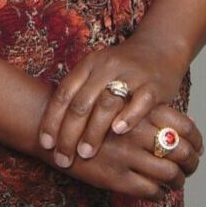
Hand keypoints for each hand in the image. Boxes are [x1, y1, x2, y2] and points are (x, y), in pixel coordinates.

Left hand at [37, 36, 188, 166]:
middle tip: (63, 158)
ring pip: (107, 103)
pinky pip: (140, 101)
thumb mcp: (96, 72)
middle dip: (69, 133)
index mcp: (89, 64)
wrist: (159, 48)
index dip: (52, 119)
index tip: (45, 144)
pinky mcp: (153, 85)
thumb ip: (79, 94)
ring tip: (85, 153)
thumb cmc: (121, 69)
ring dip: (94, 131)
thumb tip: (55, 130)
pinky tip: (119, 132)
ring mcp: (130, 75)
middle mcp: (106, 67)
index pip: (64, 93)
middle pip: (82, 102)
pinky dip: (128, 116)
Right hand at [44, 102, 202, 201]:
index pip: (183, 125)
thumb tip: (192, 121)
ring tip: (177, 181)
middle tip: (192, 166)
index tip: (199, 147)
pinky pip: (150, 190)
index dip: (196, 138)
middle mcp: (137, 131)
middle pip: (181, 150)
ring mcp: (127, 155)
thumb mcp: (122, 100)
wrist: (52, 125)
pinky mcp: (116, 177)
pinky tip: (158, 191)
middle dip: (192, 162)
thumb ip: (153, 109)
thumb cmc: (90, 110)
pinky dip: (159, 193)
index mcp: (140, 110)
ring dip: (178, 180)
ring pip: (169, 174)